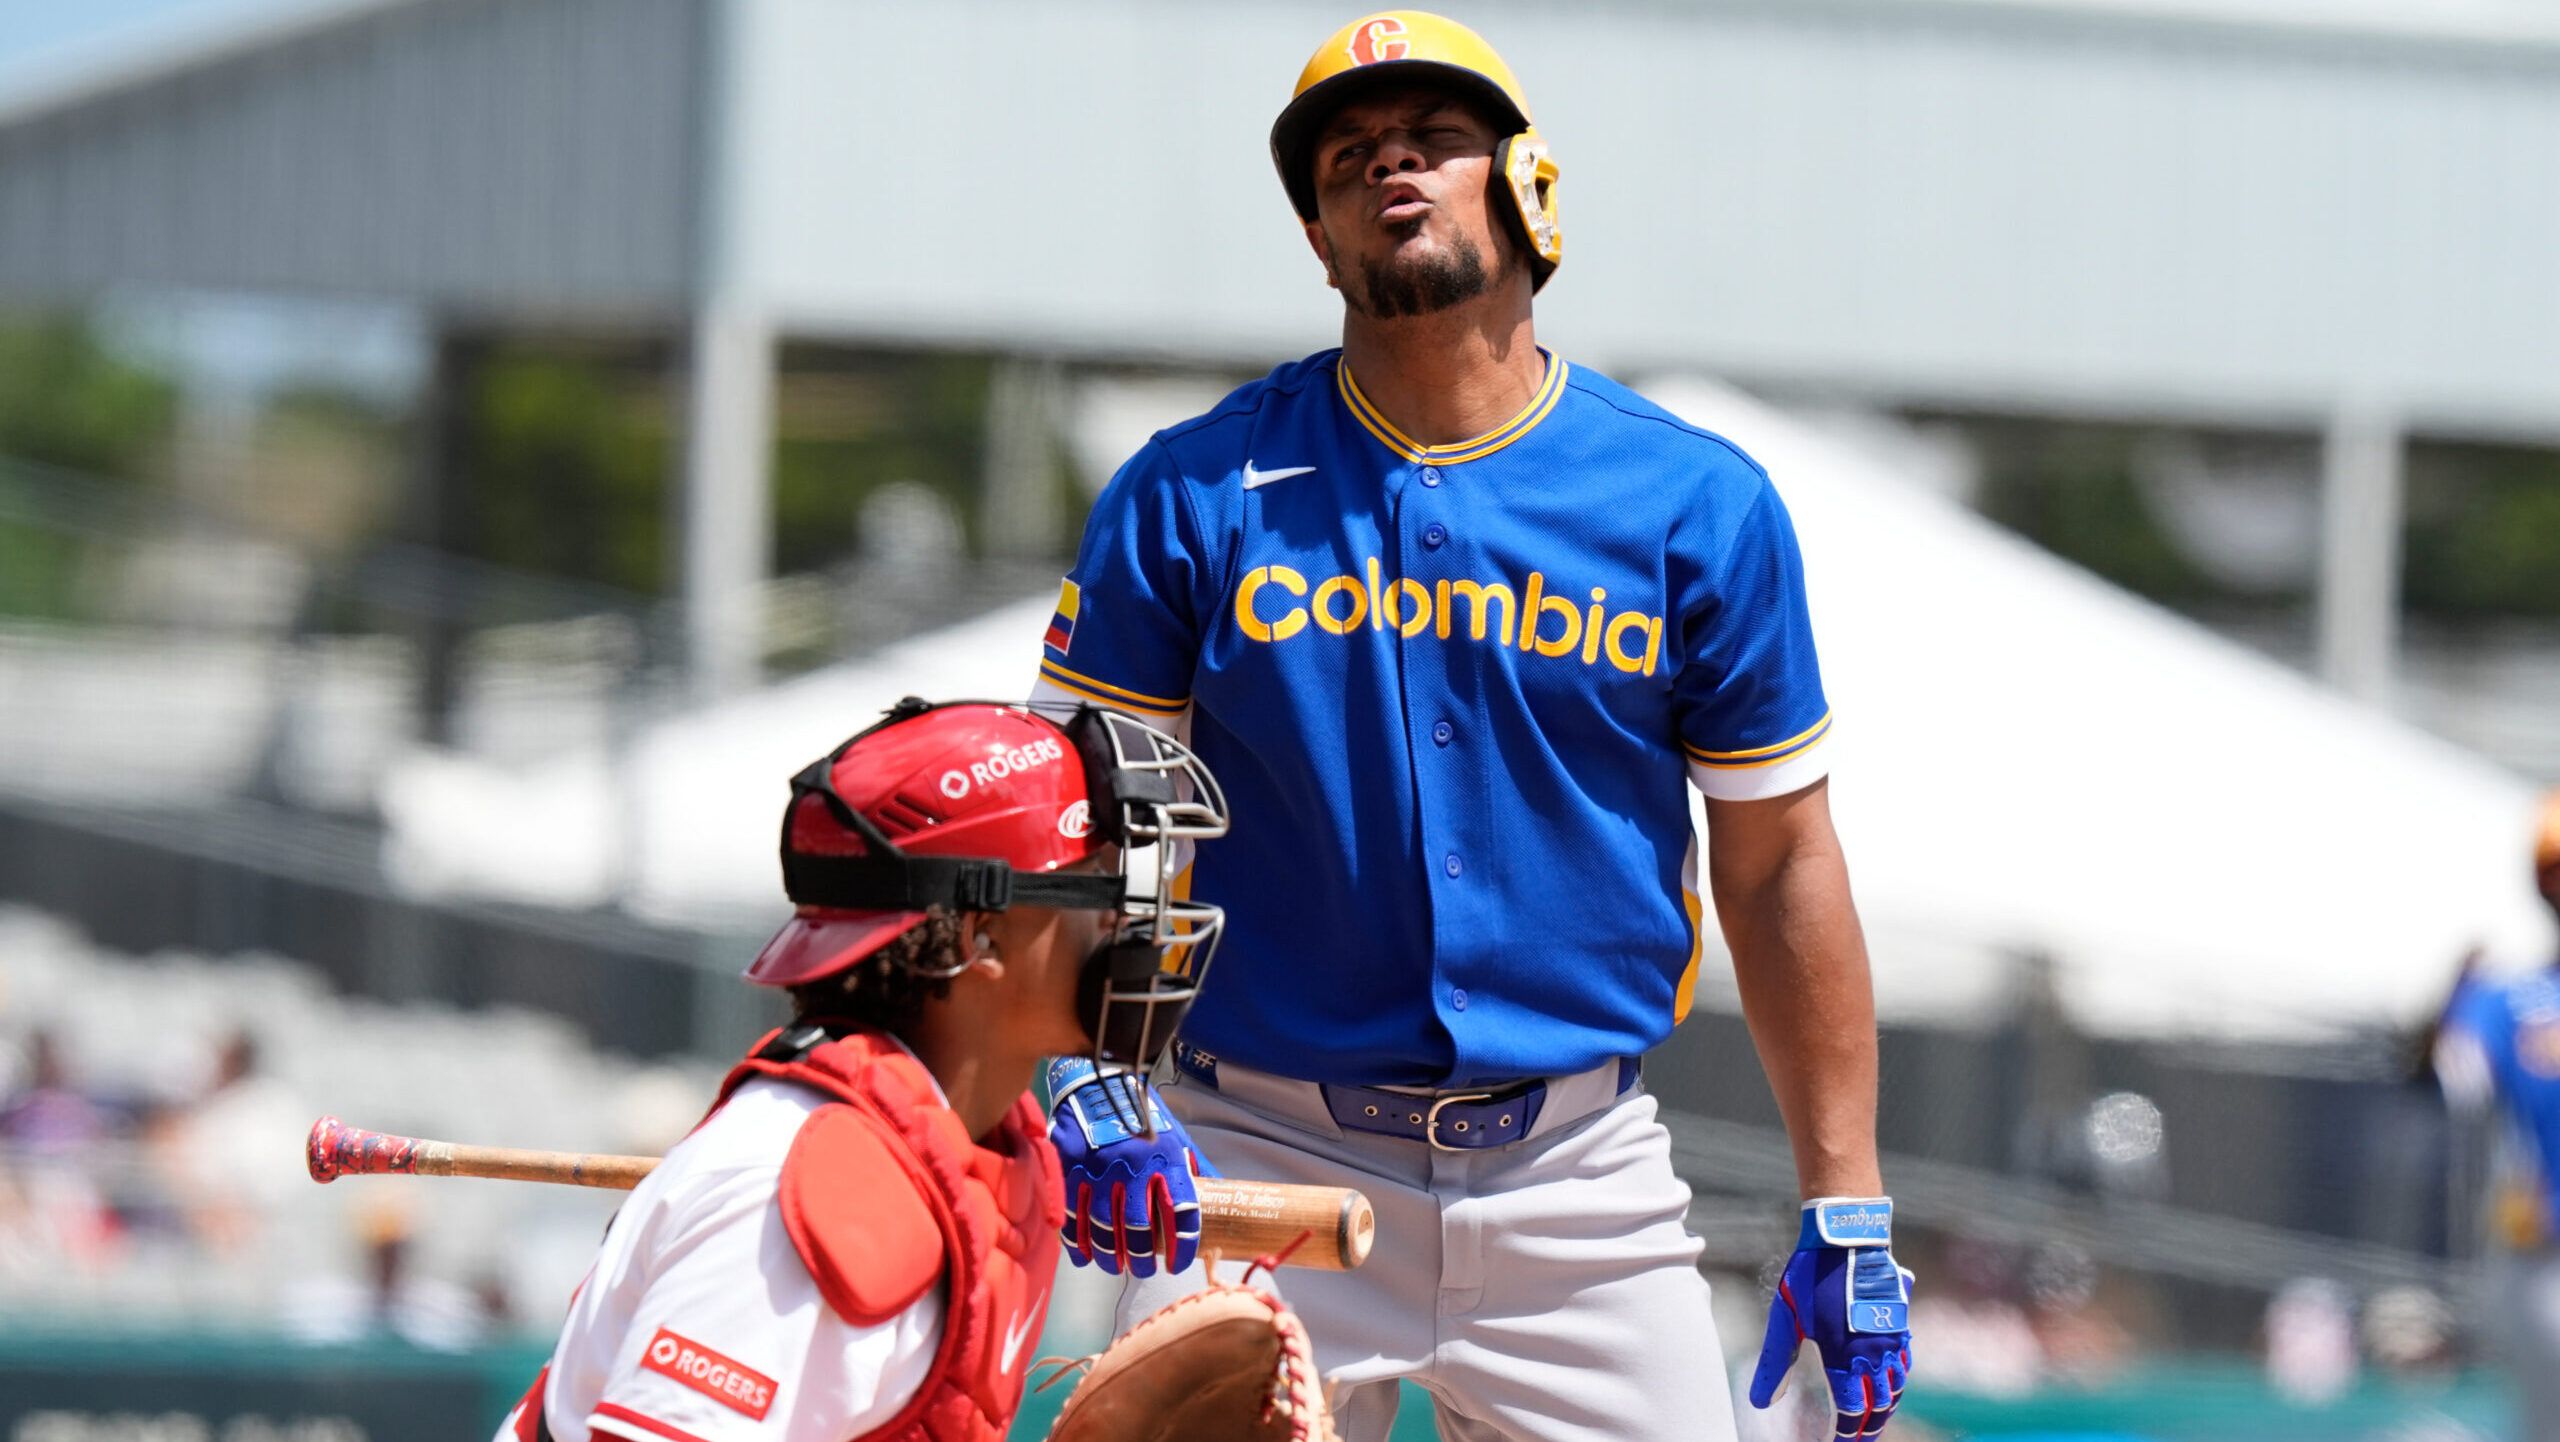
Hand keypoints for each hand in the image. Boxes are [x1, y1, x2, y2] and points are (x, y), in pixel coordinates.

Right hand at [1045, 1058, 1217, 1276]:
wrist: (1098, 1081)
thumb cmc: (1142, 1115)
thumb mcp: (1176, 1136)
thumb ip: (1195, 1167)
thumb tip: (1221, 1192)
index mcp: (1167, 1158)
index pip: (1181, 1211)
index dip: (1182, 1245)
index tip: (1178, 1264)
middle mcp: (1134, 1165)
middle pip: (1138, 1227)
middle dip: (1141, 1257)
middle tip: (1143, 1270)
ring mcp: (1100, 1167)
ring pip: (1104, 1225)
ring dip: (1110, 1254)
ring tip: (1115, 1267)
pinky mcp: (1071, 1166)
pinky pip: (1074, 1213)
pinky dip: (1078, 1240)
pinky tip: (1084, 1255)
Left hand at [1750, 1197, 1914, 1438]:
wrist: (1847, 1238)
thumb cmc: (1810, 1276)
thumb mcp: (1785, 1319)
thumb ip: (1774, 1363)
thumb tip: (1759, 1402)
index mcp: (1844, 1357)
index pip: (1851, 1411)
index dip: (1846, 1434)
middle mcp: (1874, 1354)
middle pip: (1879, 1405)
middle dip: (1869, 1428)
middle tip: (1857, 1439)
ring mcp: (1892, 1339)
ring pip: (1896, 1386)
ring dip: (1886, 1407)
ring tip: (1875, 1420)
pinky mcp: (1901, 1322)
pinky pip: (1905, 1362)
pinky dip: (1899, 1381)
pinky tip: (1892, 1383)